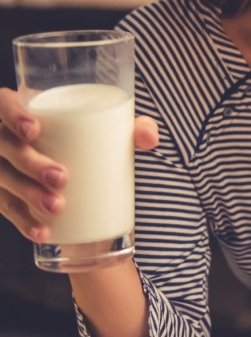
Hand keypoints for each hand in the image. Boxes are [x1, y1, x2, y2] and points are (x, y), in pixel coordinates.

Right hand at [0, 87, 158, 241]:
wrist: (83, 171)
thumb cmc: (94, 138)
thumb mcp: (113, 127)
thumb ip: (135, 127)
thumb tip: (150, 138)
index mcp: (26, 111)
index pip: (3, 104)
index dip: (12, 115)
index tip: (35, 130)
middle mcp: (6, 138)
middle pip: (4, 146)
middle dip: (30, 163)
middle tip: (62, 178)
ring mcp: (2, 168)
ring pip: (3, 180)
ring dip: (26, 195)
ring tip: (58, 207)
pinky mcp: (7, 195)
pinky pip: (8, 209)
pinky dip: (25, 222)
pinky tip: (43, 232)